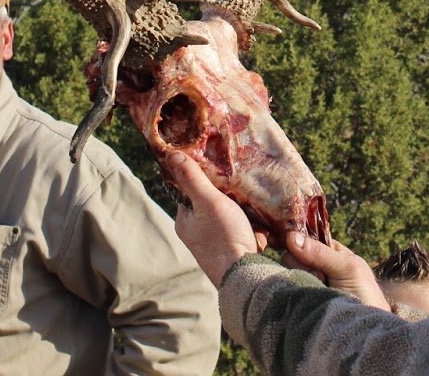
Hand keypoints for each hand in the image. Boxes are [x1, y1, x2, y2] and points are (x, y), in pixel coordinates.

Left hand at [167, 154, 267, 285]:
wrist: (244, 276)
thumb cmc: (223, 237)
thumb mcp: (208, 202)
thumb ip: (192, 179)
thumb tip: (171, 154)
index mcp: (184, 221)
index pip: (190, 191)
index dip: (204, 179)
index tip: (220, 169)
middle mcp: (196, 233)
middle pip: (211, 203)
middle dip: (228, 197)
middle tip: (240, 188)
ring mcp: (213, 243)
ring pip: (229, 217)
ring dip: (242, 212)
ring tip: (251, 208)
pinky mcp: (231, 251)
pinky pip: (241, 231)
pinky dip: (250, 227)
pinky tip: (258, 227)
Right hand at [284, 234, 390, 310]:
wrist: (364, 327)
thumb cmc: (363, 292)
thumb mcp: (347, 267)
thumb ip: (320, 252)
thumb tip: (292, 237)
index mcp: (327, 250)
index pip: (303, 239)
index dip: (294, 240)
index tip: (281, 240)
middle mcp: (312, 265)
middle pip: (291, 256)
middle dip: (304, 264)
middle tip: (323, 276)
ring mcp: (304, 282)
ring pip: (288, 273)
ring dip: (302, 278)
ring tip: (321, 288)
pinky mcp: (298, 300)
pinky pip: (286, 290)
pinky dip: (294, 291)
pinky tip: (308, 295)